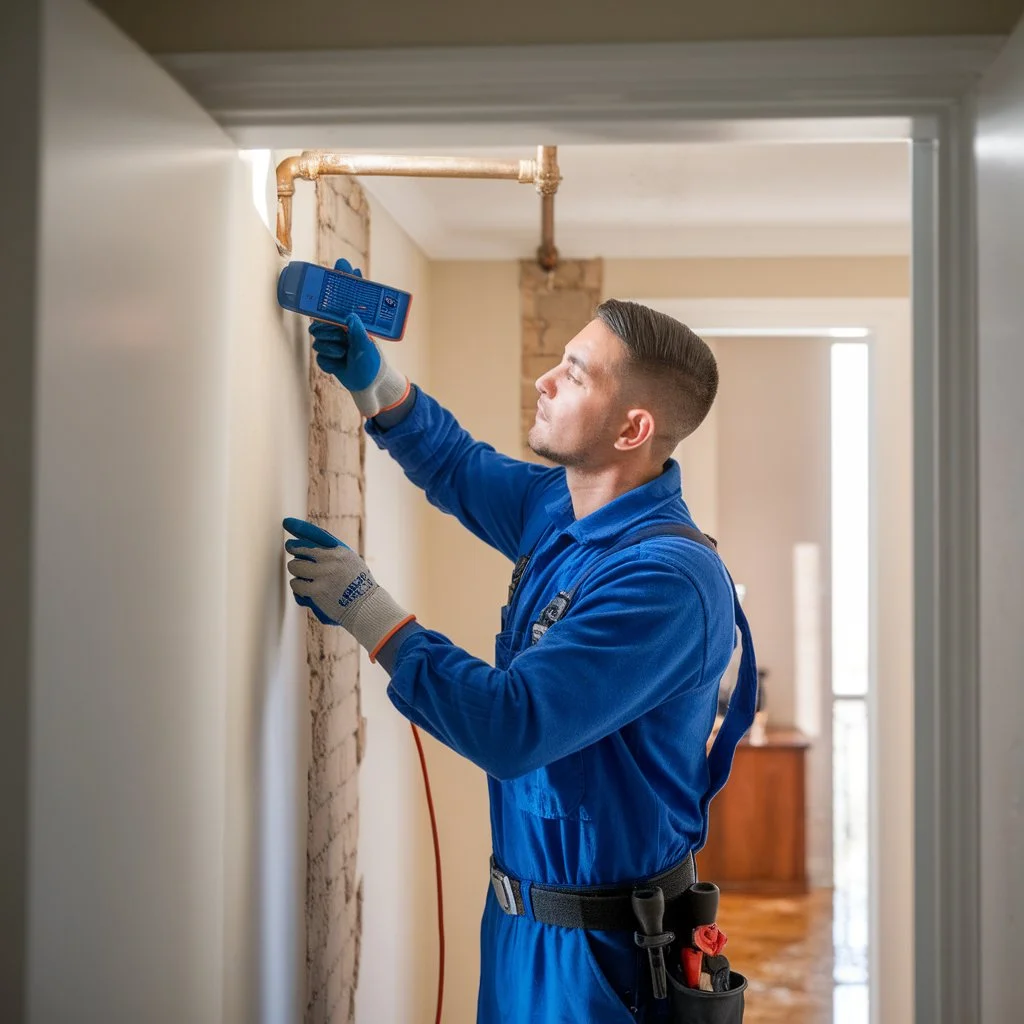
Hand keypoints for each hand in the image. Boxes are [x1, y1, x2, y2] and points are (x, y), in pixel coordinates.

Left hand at [284, 516, 413, 659]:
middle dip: (293, 551)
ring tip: (304, 579)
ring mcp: (323, 574)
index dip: (298, 527)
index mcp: (339, 550)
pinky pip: (296, 584)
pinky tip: (306, 591)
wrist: (367, 607)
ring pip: (294, 566)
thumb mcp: (351, 562)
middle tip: (295, 557)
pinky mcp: (316, 591)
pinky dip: (298, 588)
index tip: (286, 522)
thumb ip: (332, 554)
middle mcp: (330, 559)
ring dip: (297, 573)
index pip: (315, 534)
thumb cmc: (358, 586)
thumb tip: (306, 546)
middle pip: (299, 548)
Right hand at [310, 259, 408, 417]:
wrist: (369, 388)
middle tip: (338, 336)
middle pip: (321, 319)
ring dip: (331, 349)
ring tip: (343, 354)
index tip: (341, 263)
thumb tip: (350, 316)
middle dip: (326, 329)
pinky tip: (340, 365)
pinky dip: (330, 362)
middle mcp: (342, 329)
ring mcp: (333, 342)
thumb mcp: (368, 346)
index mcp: (354, 323)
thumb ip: (358, 331)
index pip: (346, 298)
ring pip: (318, 339)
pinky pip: (320, 356)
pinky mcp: (327, 356)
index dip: (343, 280)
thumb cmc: (373, 365)